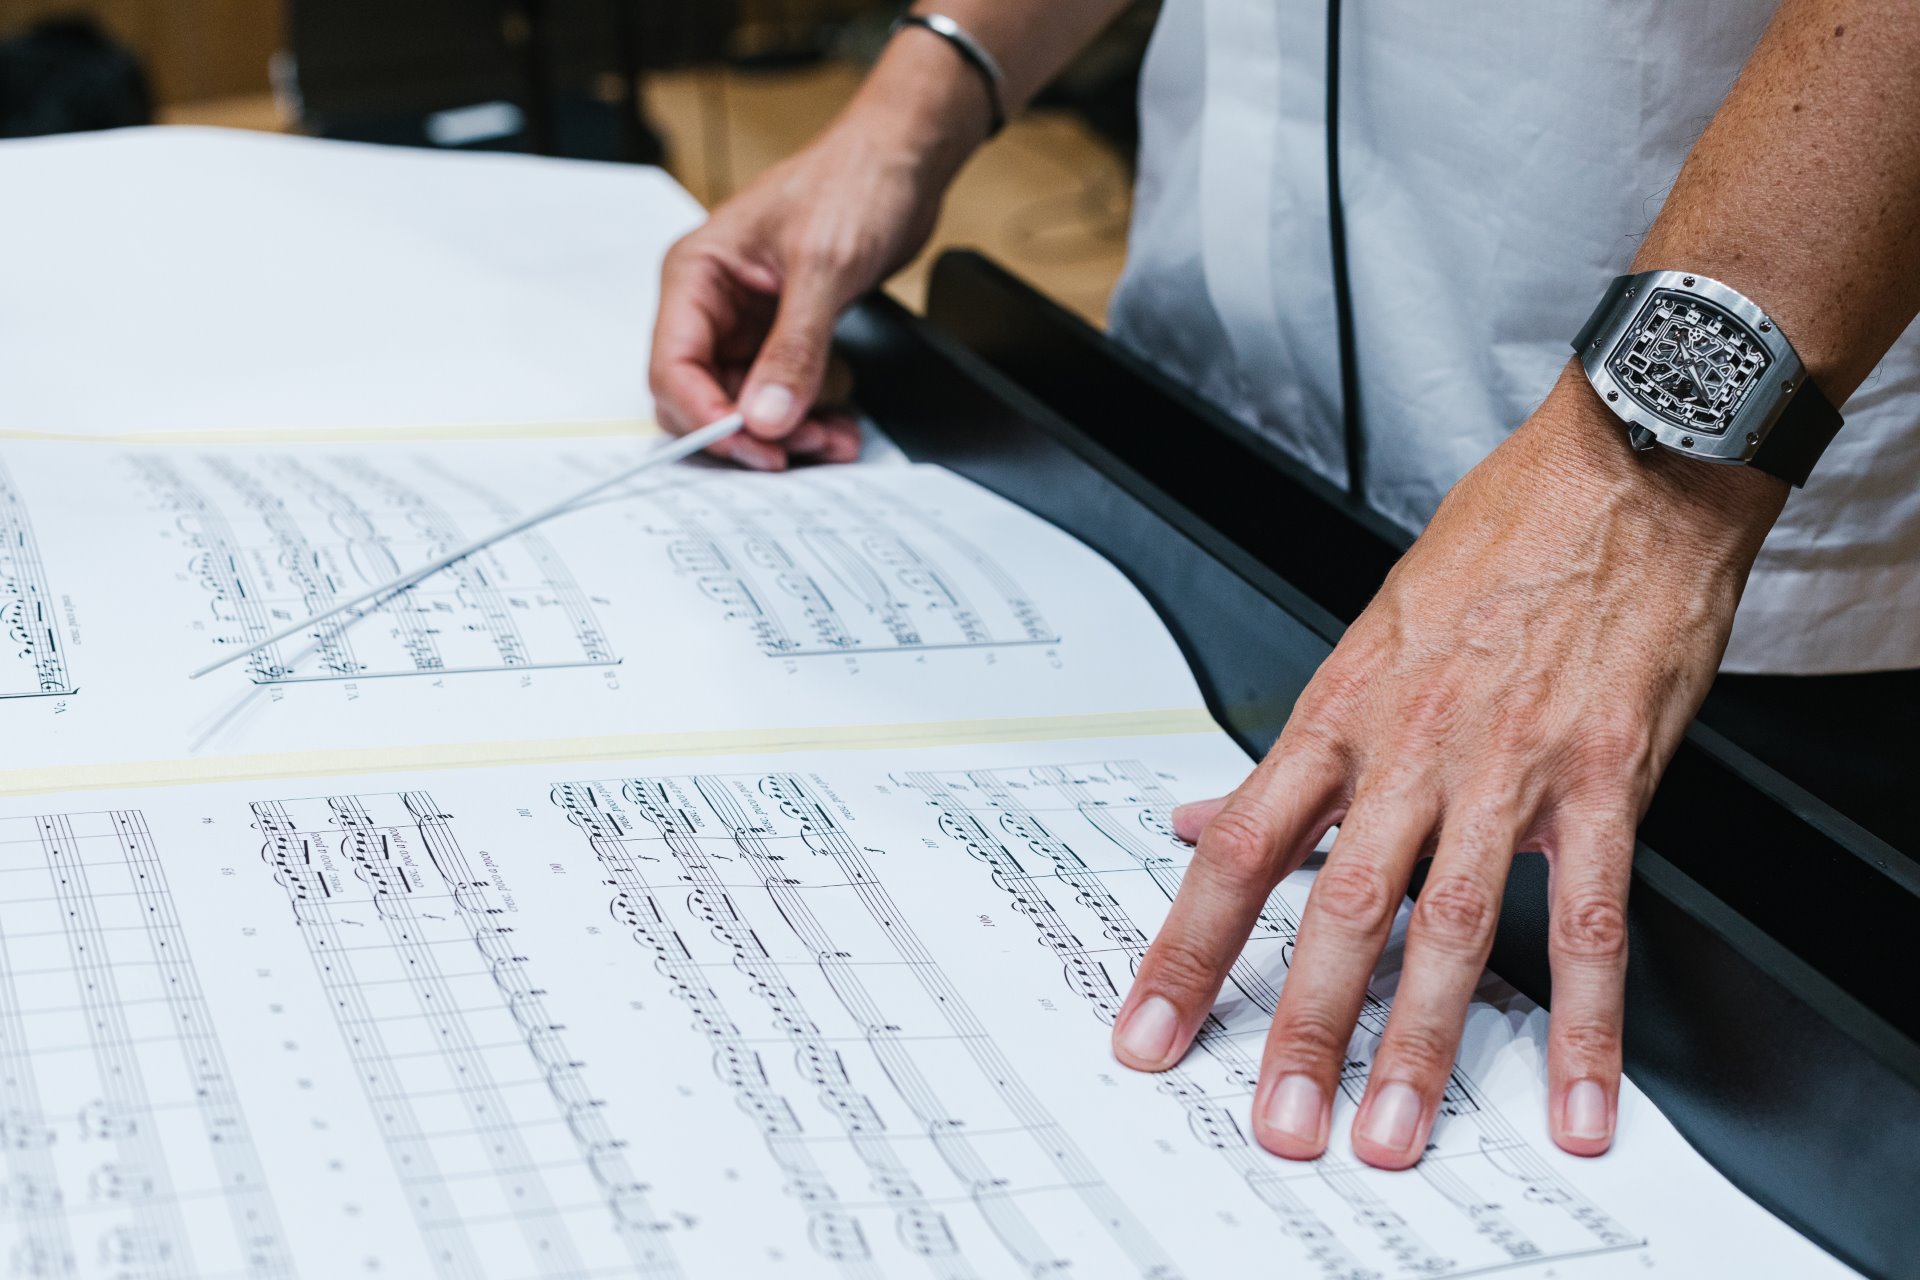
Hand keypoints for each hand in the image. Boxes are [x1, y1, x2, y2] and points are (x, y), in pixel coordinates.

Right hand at [648, 37, 983, 469]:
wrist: (903, 161)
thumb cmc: (853, 182)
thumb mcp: (823, 267)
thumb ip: (793, 348)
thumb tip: (764, 417)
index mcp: (696, 275)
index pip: (673, 366)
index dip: (707, 415)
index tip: (755, 445)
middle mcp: (713, 304)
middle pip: (704, 396)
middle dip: (751, 430)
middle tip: (801, 447)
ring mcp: (749, 323)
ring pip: (748, 405)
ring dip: (789, 431)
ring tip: (834, 436)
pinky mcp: (785, 335)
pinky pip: (784, 394)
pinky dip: (812, 415)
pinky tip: (841, 424)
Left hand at [1111, 367, 1786, 1167]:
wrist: (1622, 475)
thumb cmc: (1494, 546)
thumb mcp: (1366, 635)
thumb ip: (1289, 753)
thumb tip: (1194, 816)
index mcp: (1339, 714)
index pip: (1238, 849)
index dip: (1187, 950)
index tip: (1149, 1030)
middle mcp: (1410, 748)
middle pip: (1335, 905)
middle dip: (1302, 1026)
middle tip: (1278, 1122)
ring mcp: (1510, 767)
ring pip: (1449, 924)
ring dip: (1419, 1042)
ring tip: (1392, 1133)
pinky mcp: (1607, 780)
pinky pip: (1592, 920)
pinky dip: (1586, 1022)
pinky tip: (1573, 1097)